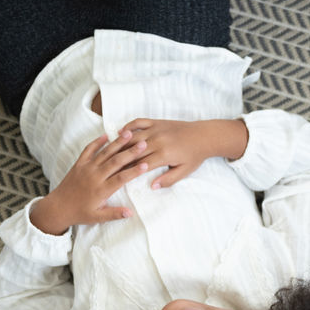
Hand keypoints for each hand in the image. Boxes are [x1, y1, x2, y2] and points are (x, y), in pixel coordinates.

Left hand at [30, 133, 148, 233]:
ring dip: (117, 143)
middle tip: (143, 144)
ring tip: (129, 133)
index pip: (121, 178)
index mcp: (101, 190)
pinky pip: (88, 150)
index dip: (134, 171)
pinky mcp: (79, 164)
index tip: (146, 164)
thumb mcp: (97, 217)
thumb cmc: (79, 213)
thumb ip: (114, 214)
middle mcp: (94, 177)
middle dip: (130, 152)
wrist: (58, 207)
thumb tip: (130, 213)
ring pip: (104, 153)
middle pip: (116, 162)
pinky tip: (106, 135)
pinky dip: (97, 142)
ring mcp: (86, 168)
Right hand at [120, 118, 248, 188]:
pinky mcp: (157, 122)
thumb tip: (153, 187)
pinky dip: (129, 126)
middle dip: (119, 158)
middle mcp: (157, 141)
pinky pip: (139, 122)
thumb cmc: (195, 156)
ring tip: (108, 150)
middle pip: (132, 150)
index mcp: (163, 155)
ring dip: (120, 143)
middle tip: (105, 165)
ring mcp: (156, 129)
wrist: (204, 136)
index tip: (114, 176)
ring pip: (133, 136)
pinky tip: (119, 132)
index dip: (126, 170)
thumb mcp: (184, 171)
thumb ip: (168, 180)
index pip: (140, 164)